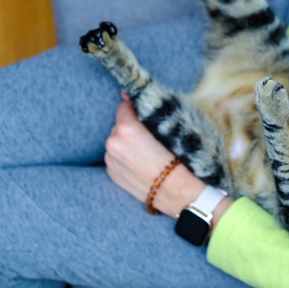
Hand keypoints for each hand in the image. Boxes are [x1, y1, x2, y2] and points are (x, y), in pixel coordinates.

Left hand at [104, 94, 208, 217]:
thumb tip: (124, 94)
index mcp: (125, 128)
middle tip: (150, 139)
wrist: (177, 193)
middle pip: (118, 126)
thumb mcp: (165, 128)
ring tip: (146, 154)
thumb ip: (141, 110)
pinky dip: (125, 159)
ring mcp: (110, 160)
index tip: (146, 118)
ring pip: (116, 143)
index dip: (136, 111)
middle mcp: (113, 143)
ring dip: (126, 144)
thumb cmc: (178, 158)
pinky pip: (115, 158)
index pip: (123, 107)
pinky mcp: (111, 174)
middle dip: (131, 129)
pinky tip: (140, 165)